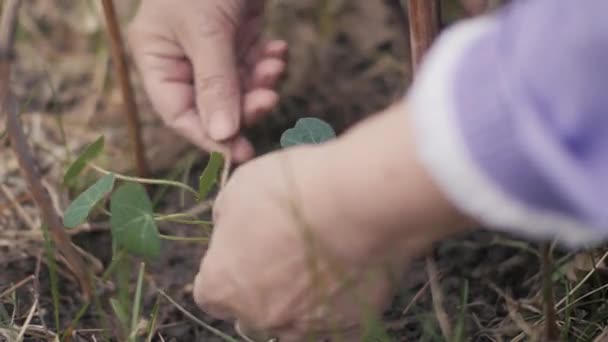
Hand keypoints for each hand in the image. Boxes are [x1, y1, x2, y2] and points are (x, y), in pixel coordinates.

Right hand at [128, 0, 287, 161]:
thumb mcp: (206, 30)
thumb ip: (214, 83)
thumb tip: (223, 135)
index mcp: (158, 58)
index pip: (179, 113)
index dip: (208, 137)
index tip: (239, 153)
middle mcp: (182, 59)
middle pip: (214, 105)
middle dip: (244, 105)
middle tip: (269, 99)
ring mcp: (212, 50)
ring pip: (239, 88)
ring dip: (260, 82)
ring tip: (274, 63)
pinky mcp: (237, 39)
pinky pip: (253, 66)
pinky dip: (267, 63)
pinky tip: (277, 49)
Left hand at [193, 104, 472, 339]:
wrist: (355, 201)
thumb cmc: (290, 190)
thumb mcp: (238, 190)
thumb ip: (226, 221)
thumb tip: (230, 230)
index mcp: (221, 286)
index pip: (211, 292)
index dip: (229, 271)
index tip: (247, 251)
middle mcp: (257, 317)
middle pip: (250, 315)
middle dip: (261, 292)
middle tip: (285, 257)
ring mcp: (303, 328)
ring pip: (293, 326)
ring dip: (299, 305)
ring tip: (320, 267)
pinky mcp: (347, 328)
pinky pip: (336, 327)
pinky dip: (338, 308)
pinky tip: (346, 278)